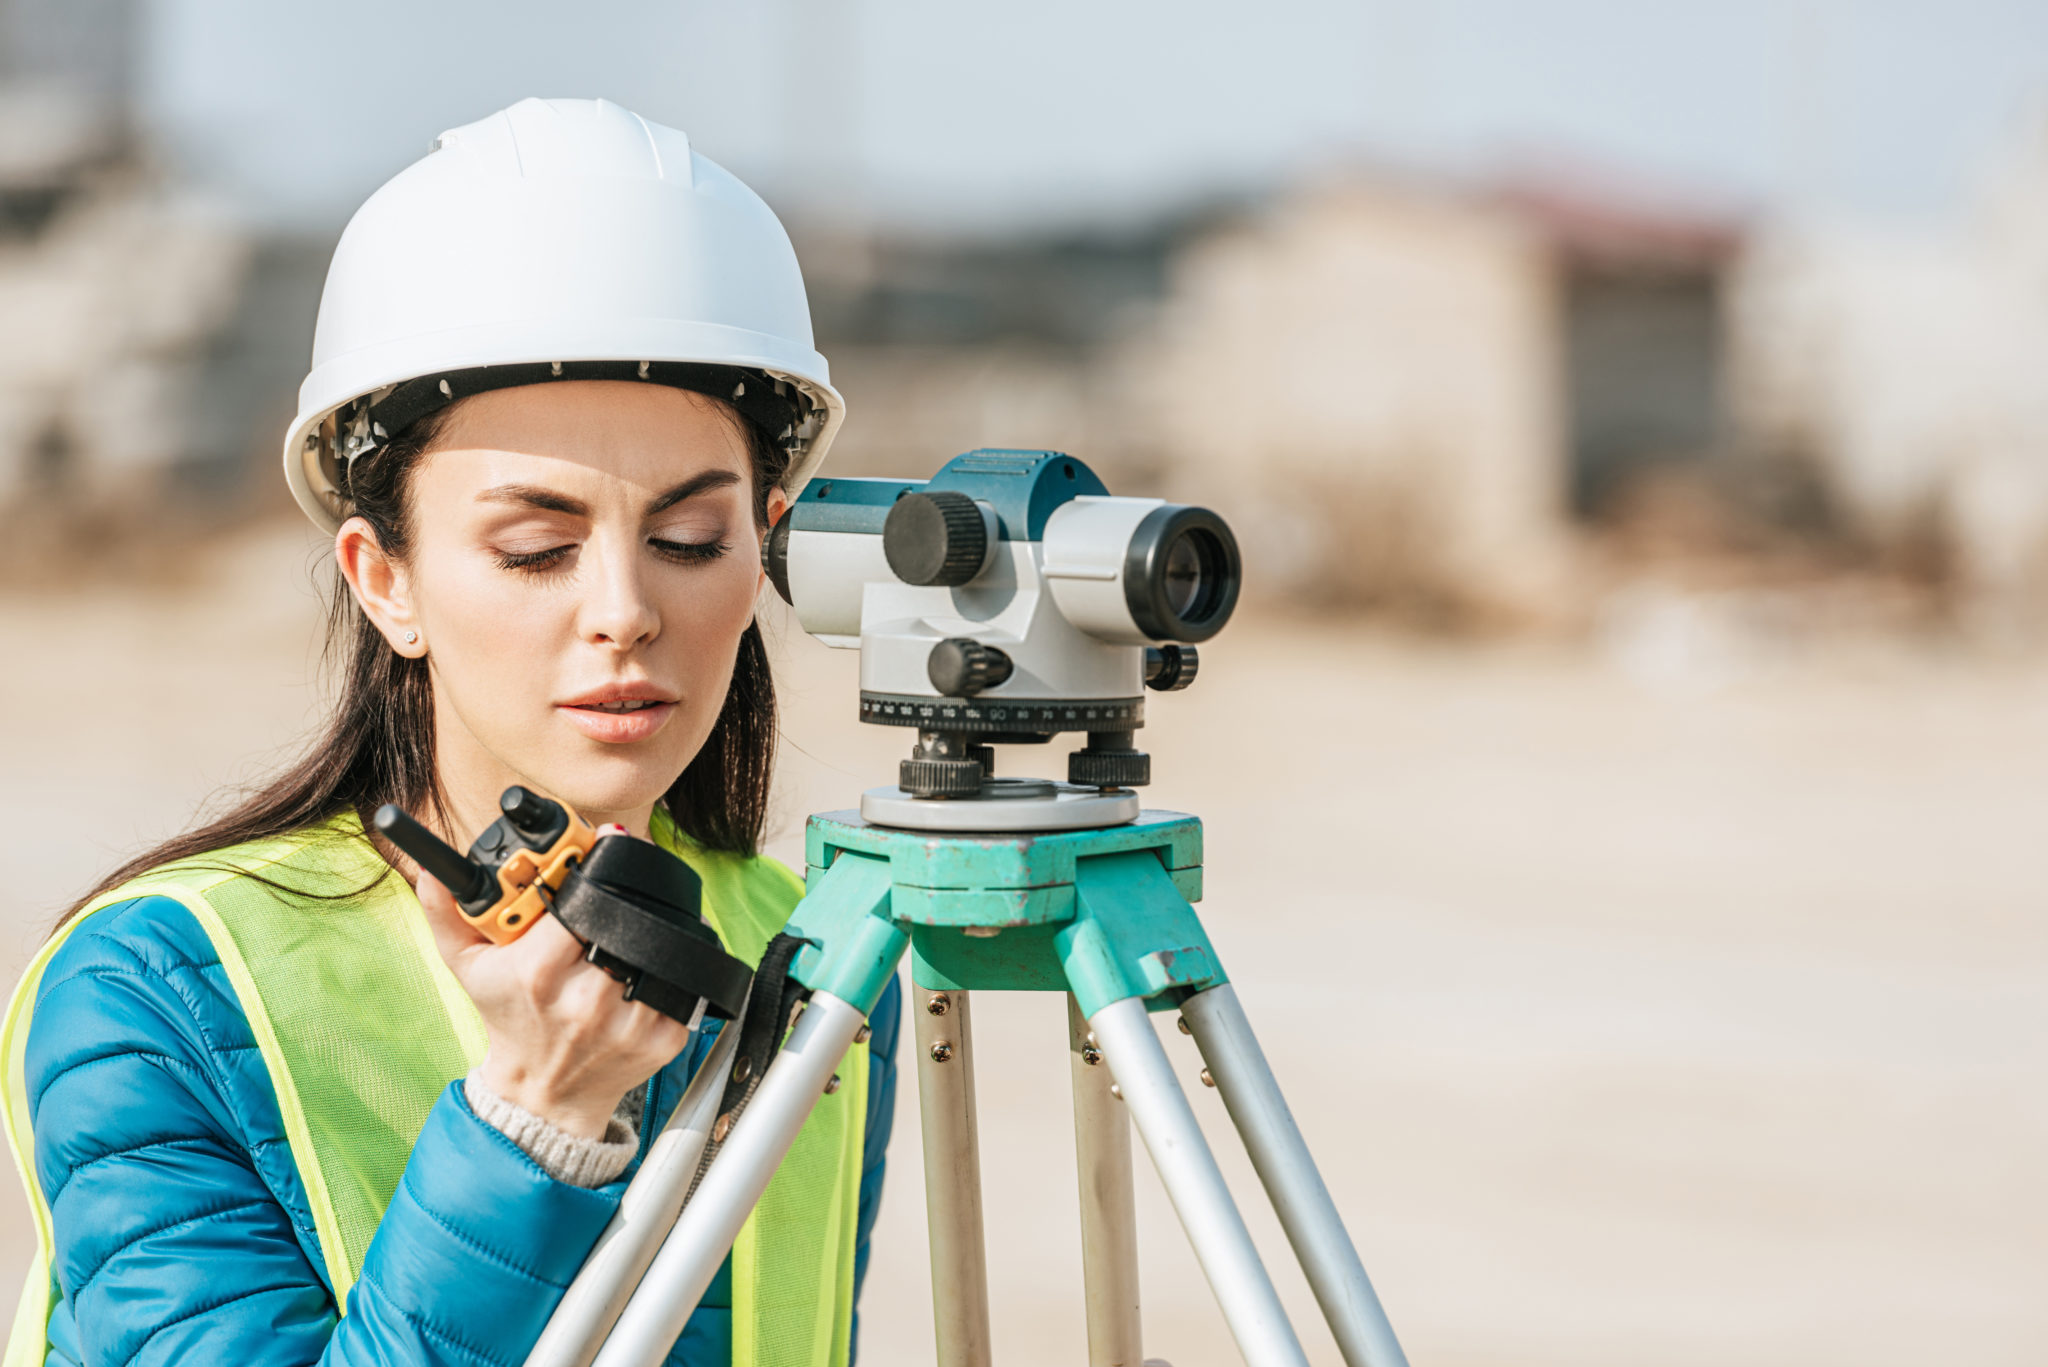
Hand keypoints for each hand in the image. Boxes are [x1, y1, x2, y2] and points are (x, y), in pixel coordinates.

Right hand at [417, 869, 690, 1138]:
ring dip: (646, 937)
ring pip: (654, 950)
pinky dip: (670, 970)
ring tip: (626, 936)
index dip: (587, 875)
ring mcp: (629, 1022)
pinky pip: (681, 984)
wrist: (543, 1092)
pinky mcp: (663, 1039)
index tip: (594, 853)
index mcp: (539, 973)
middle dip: (617, 906)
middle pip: (620, 922)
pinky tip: (647, 970)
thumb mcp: (469, 968)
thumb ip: (449, 914)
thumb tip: (431, 872)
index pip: (578, 901)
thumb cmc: (509, 1020)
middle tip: (611, 898)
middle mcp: (586, 999)